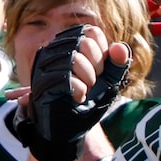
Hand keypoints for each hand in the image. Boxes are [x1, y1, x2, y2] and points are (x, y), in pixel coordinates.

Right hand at [22, 24, 125, 160]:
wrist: (70, 128)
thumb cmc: (88, 102)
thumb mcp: (109, 81)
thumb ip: (118, 63)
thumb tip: (120, 47)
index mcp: (70, 45)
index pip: (91, 33)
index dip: (101, 52)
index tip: (99, 71)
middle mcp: (54, 50)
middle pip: (84, 44)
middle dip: (96, 67)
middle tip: (91, 84)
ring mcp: (45, 65)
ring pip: (74, 59)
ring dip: (88, 80)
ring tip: (84, 92)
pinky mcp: (41, 82)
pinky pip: (66, 78)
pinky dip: (79, 90)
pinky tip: (78, 98)